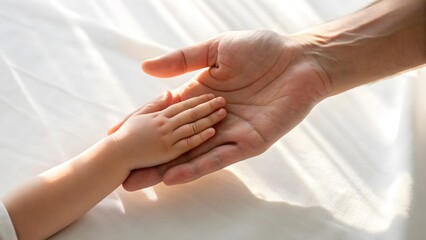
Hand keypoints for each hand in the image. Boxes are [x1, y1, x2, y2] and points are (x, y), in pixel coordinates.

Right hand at [111, 30, 331, 189]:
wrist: (299, 60)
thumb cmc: (261, 51)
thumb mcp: (216, 51)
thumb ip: (182, 61)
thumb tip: (145, 67)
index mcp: (202, 97)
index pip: (168, 116)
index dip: (144, 126)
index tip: (117, 136)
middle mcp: (211, 120)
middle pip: (176, 142)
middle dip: (150, 158)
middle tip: (122, 172)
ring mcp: (230, 133)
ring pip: (193, 155)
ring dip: (167, 169)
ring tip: (140, 181)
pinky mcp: (249, 142)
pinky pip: (220, 157)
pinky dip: (198, 166)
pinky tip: (174, 176)